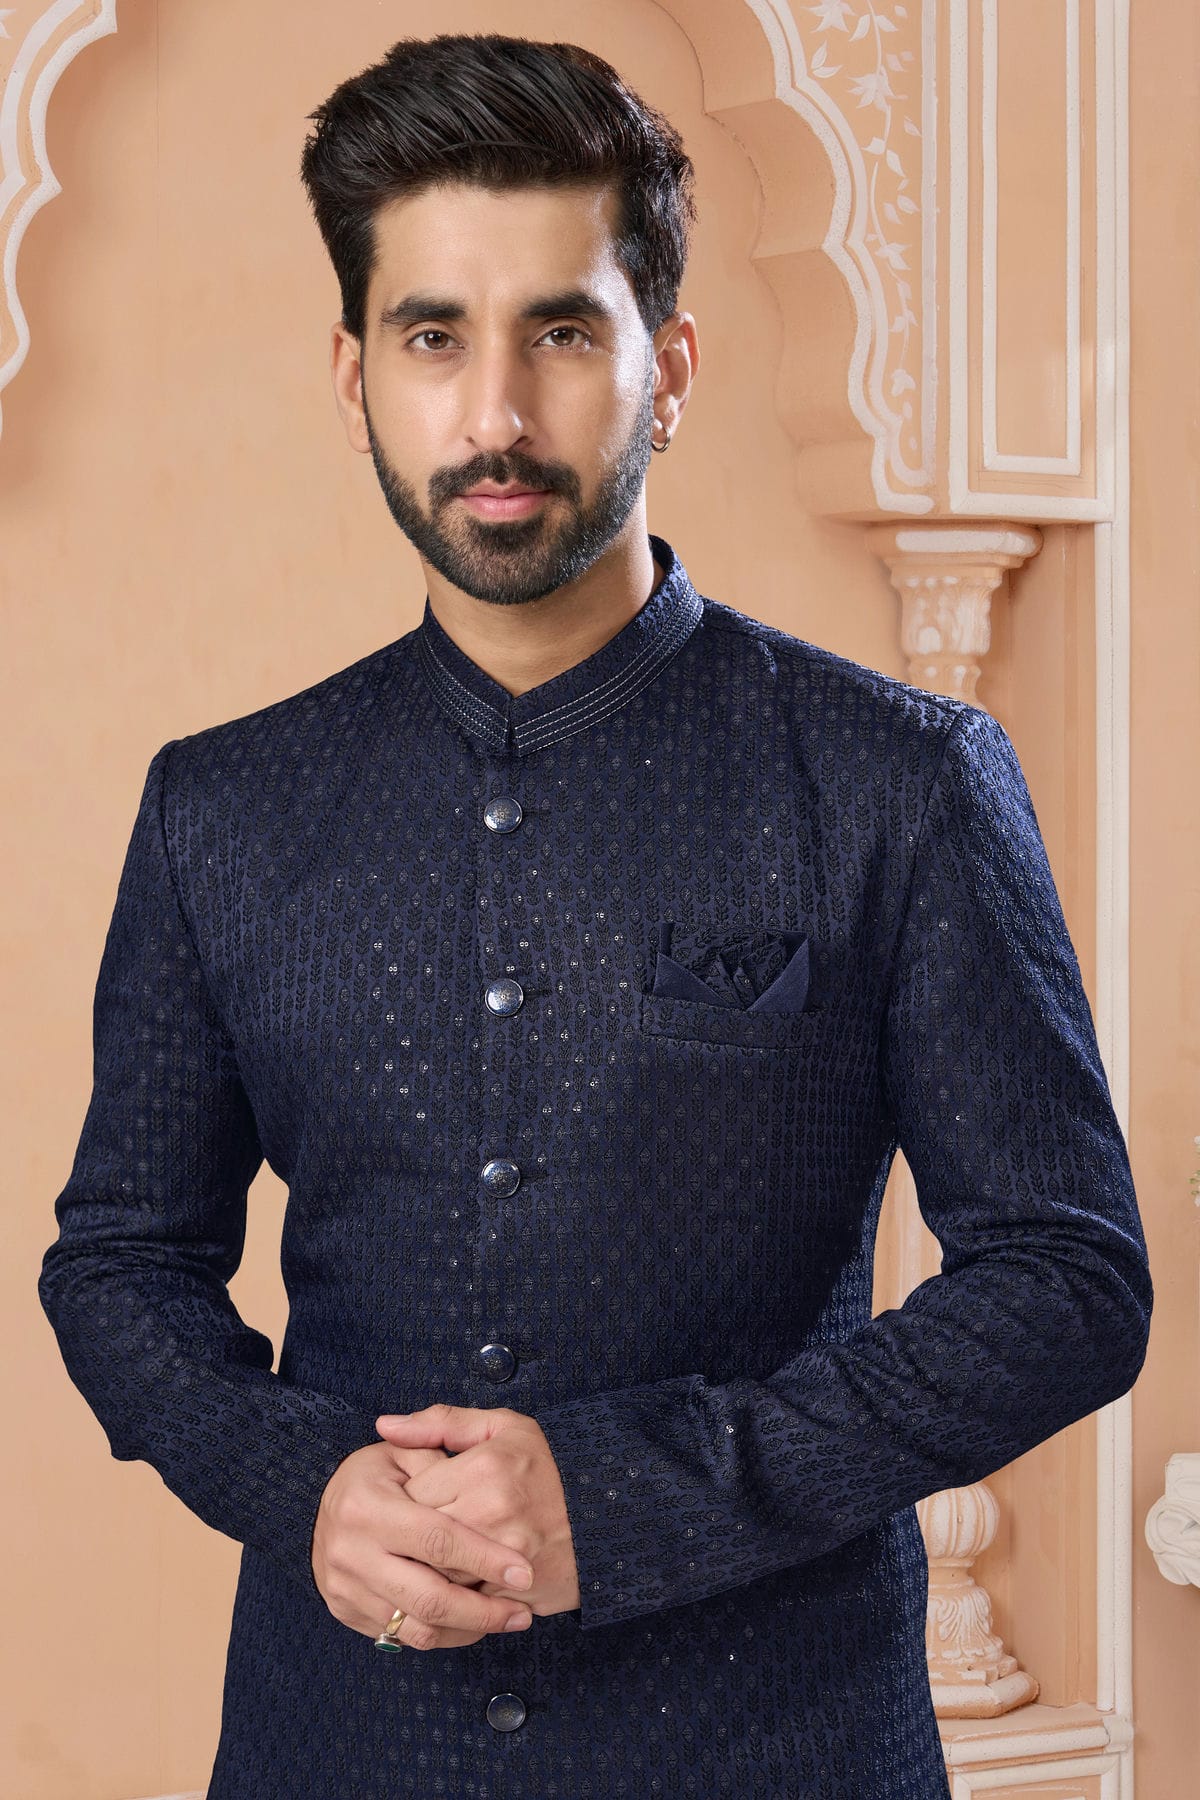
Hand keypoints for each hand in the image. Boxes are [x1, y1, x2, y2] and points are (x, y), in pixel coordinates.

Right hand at [310, 1438, 537, 1648]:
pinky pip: (402, 1638)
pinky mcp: (347, 1613)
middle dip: (482, 1612)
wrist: (319, 1507)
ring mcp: (346, 1589)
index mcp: (367, 1507)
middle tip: (523, 1614)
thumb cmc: (374, 1475)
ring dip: (468, 1630)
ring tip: (506, 1620)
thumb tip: (475, 1466)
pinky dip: (443, 1635)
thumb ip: (440, 1452)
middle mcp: (352, 1554)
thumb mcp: (402, 1452)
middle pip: (429, 1598)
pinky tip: (472, 1623)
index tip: (523, 1573)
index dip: (484, 1558)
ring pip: (418, 1629)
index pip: (436, 1540)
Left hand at [375, 1404, 579, 1621]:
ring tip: (431, 1558)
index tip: (414, 1499)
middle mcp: (492, 1513)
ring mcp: (504, 1558)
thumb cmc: (549, 1464)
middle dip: (411, 1540)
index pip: (413, 1492)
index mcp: (484, 1468)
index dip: (407, 1499)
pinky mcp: (514, 1592)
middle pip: (420, 1539)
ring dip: (428, 1572)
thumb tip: (384, 1426)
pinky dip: (454, 1599)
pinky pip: (464, 1605)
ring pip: (436, 1576)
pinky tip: (456, 1583)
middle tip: (413, 1534)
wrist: (609, 1512)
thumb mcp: (502, 1428)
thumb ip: (441, 1422)